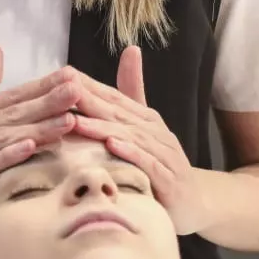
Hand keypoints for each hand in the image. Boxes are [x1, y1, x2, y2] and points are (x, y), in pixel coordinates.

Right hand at [0, 44, 79, 225]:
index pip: (13, 96)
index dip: (42, 86)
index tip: (72, 76)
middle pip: (13, 113)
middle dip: (48, 101)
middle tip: (78, 90)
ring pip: (3, 137)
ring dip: (36, 128)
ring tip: (66, 121)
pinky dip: (7, 156)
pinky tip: (29, 147)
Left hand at [69, 46, 208, 234]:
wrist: (195, 205)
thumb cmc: (161, 167)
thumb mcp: (143, 135)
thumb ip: (131, 99)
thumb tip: (128, 52)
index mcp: (147, 120)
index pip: (114, 99)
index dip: (89, 86)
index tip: (62, 75)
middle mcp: (157, 133)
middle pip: (119, 114)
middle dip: (91, 101)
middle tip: (64, 91)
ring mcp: (166, 156)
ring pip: (132, 137)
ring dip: (104, 127)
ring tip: (77, 121)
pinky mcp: (170, 181)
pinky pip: (149, 164)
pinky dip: (131, 154)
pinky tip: (112, 146)